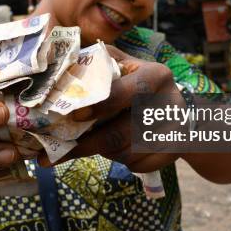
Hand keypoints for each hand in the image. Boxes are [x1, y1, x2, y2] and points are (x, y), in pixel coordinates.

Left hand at [41, 46, 183, 172]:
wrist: (175, 108)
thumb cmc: (136, 83)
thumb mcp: (122, 66)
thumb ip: (95, 66)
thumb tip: (58, 74)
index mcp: (155, 75)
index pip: (123, 93)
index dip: (97, 106)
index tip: (74, 116)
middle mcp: (169, 103)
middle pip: (119, 133)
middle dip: (86, 143)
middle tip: (55, 153)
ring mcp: (175, 132)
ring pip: (124, 153)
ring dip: (101, 151)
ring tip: (87, 144)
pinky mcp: (174, 154)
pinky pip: (136, 165)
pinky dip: (119, 160)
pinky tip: (114, 150)